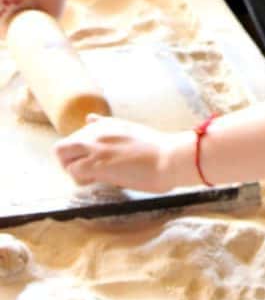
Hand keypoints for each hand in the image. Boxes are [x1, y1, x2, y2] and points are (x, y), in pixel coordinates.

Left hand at [55, 114, 194, 192]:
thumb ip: (106, 126)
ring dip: (74, 171)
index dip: (79, 153)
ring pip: (63, 159)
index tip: (93, 161)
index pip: (75, 137)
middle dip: (70, 162)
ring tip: (95, 177)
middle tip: (89, 173)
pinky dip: (82, 180)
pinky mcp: (96, 164)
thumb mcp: (129, 129)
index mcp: (105, 124)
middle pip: (61, 148)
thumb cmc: (156, 149)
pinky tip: (100, 180)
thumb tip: (90, 118)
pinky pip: (73, 172)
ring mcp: (95, 147)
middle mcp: (96, 132)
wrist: (169, 157)